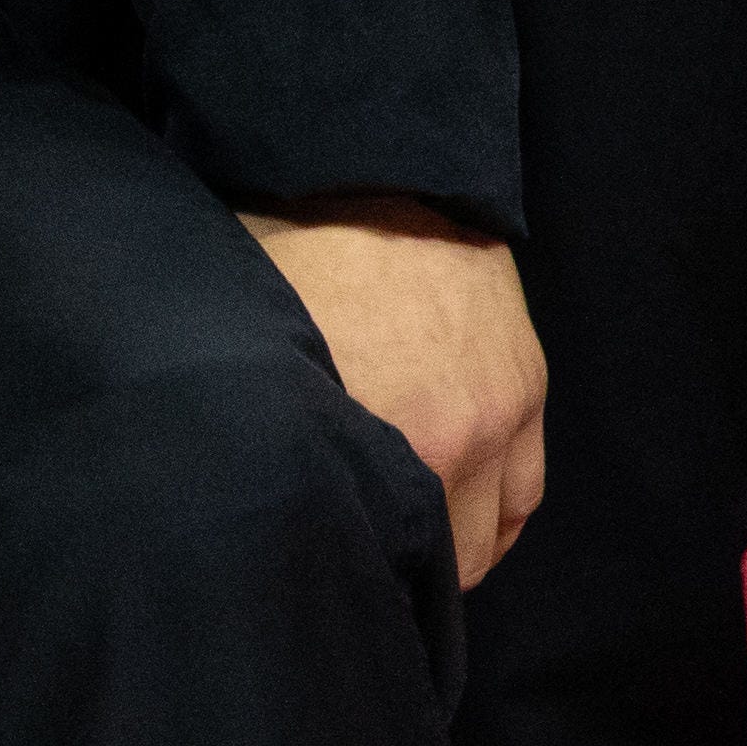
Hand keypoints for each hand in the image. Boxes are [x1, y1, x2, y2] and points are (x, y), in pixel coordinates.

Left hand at [252, 195, 546, 587]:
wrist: (367, 165)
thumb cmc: (280, 249)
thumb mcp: (246, 342)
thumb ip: (257, 423)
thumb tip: (217, 482)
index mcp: (364, 433)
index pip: (364, 548)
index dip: (340, 572)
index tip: (313, 580)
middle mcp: (443, 439)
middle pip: (435, 554)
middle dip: (397, 570)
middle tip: (357, 571)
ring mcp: (497, 417)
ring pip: (490, 532)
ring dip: (454, 549)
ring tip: (411, 556)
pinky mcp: (529, 389)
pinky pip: (527, 488)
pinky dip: (498, 513)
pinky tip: (463, 521)